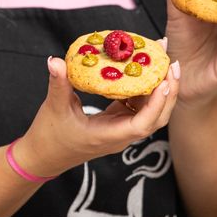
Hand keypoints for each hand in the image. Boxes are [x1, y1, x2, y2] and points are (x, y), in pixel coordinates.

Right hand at [12, 56, 179, 178]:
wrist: (44, 155)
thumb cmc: (50, 135)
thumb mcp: (54, 107)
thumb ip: (58, 83)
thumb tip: (55, 60)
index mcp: (108, 136)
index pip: (142, 125)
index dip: (156, 104)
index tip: (162, 82)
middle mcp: (121, 135)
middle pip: (156, 118)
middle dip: (169, 92)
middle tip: (171, 63)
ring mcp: (121, 129)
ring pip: (150, 111)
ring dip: (160, 88)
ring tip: (162, 61)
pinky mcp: (117, 122)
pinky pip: (137, 105)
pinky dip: (144, 88)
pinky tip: (142, 70)